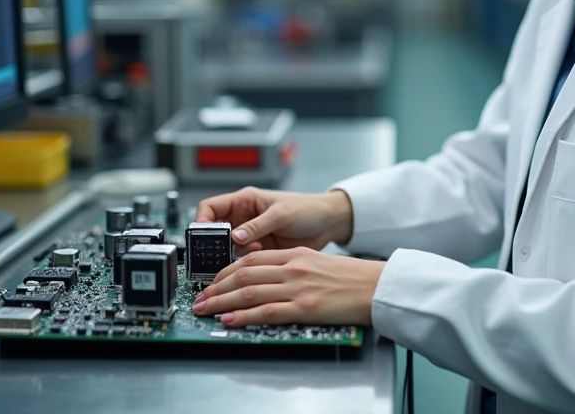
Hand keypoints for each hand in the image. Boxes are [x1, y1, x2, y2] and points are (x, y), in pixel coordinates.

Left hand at [192, 247, 383, 327]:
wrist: (375, 286)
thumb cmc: (349, 277)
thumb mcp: (316, 261)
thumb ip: (290, 265)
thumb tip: (263, 277)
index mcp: (295, 255)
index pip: (250, 260)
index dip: (225, 271)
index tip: (212, 282)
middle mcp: (292, 268)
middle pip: (243, 275)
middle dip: (216, 288)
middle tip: (200, 299)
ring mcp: (298, 288)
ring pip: (249, 292)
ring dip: (222, 302)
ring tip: (205, 310)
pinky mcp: (305, 307)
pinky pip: (267, 311)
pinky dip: (244, 316)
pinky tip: (229, 320)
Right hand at [194, 187, 352, 252]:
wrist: (328, 224)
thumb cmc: (307, 209)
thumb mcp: (281, 214)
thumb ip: (258, 225)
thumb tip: (235, 236)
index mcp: (245, 201)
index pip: (211, 208)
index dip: (203, 220)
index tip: (204, 235)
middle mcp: (244, 218)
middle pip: (215, 230)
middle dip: (214, 242)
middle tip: (218, 253)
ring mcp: (251, 235)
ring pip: (227, 247)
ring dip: (232, 254)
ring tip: (249, 254)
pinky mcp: (260, 251)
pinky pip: (242, 259)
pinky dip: (245, 262)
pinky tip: (259, 258)